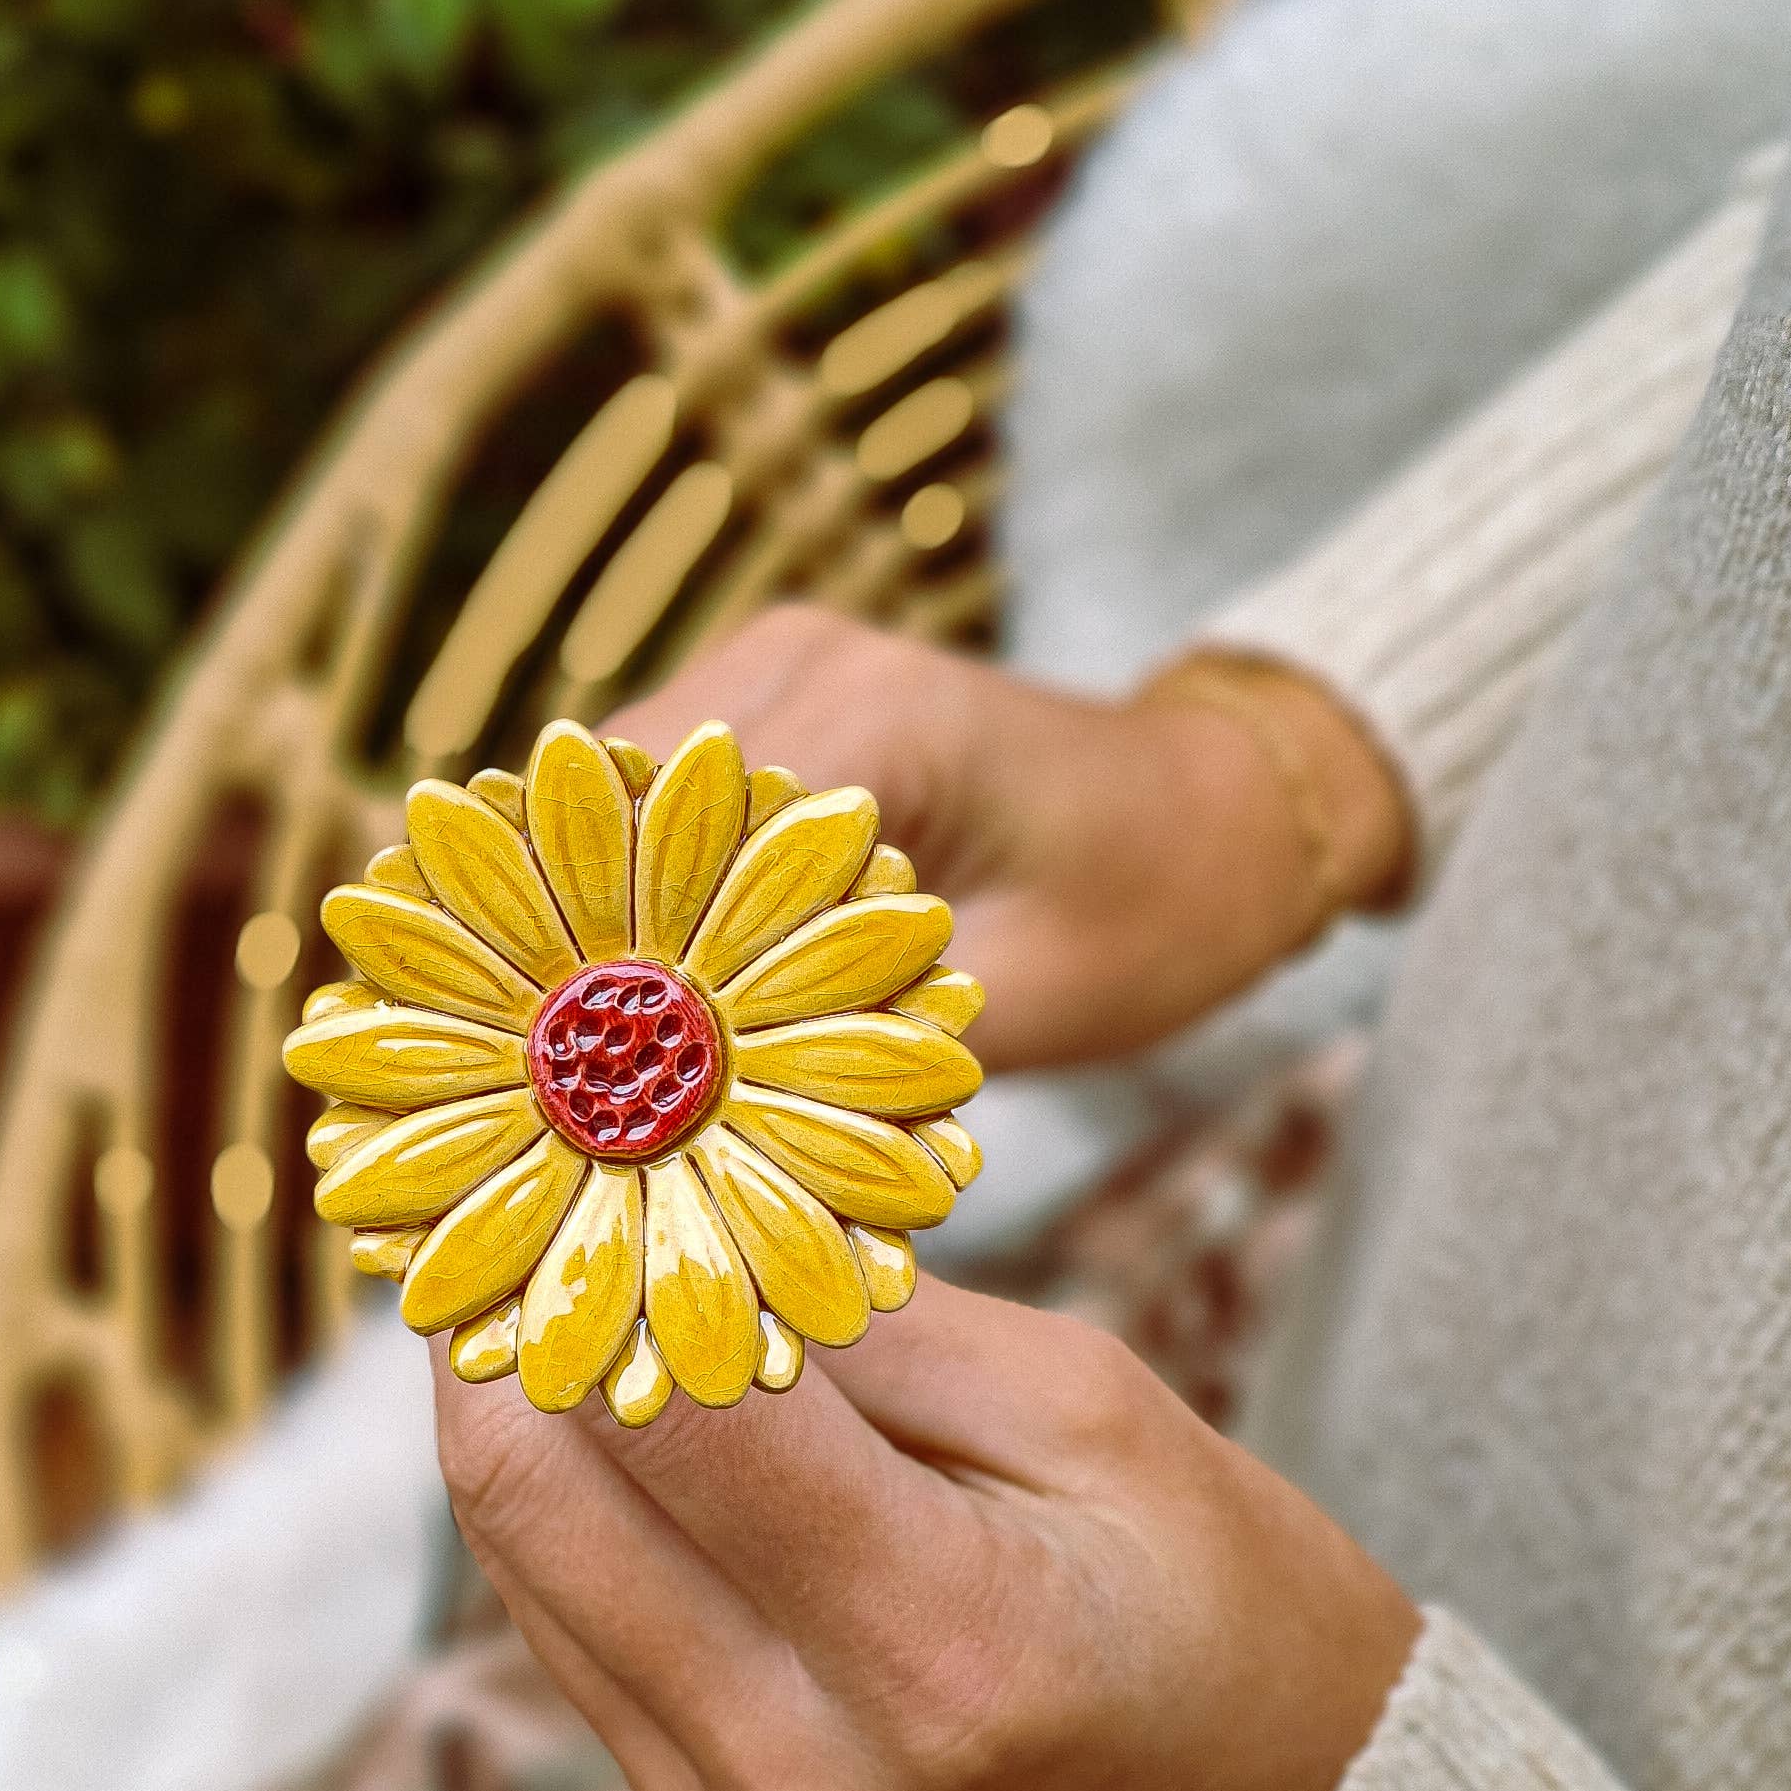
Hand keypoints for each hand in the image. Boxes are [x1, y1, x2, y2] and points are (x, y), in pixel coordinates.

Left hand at [434, 1270, 1421, 1790]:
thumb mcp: (1087, 1407)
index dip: (596, 1252)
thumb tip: (662, 1206)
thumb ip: (859, 1320)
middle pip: (534, 1500)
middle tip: (524, 1195)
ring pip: (527, 1577)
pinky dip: (588, 1534)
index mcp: (947, 1652)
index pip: (669, 1410)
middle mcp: (817, 1783)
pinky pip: (584, 1663)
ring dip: (528, 1421)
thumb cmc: (1229, 1603)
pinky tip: (629, 1437)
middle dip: (511, 1324)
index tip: (579, 1138)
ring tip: (566, 1290)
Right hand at [626, 607, 1409, 1073]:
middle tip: (561, 1091)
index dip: (616, 961)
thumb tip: (719, 1131)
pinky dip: (643, 904)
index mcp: (876, 708)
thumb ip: (873, 1045)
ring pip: (613, 809)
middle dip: (584, 947)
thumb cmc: (1161, 904)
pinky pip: (661, 813)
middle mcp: (799, 659)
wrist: (1229, 812)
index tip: (585, 1086)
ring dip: (602, 925)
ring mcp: (774, 670)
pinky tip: (640, 1010)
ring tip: (588, 1061)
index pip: (674, 832)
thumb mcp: (1029, 999)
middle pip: (610, 810)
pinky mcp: (769, 711)